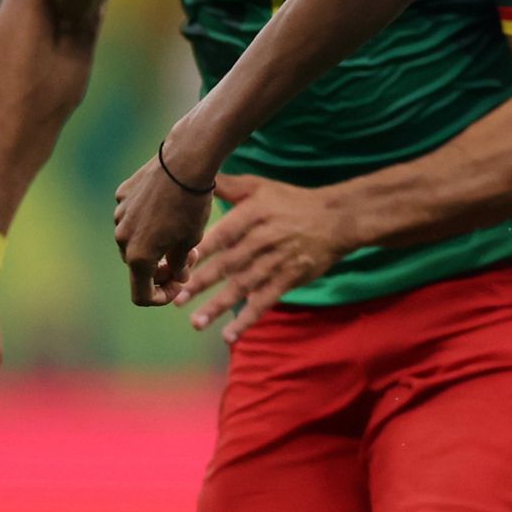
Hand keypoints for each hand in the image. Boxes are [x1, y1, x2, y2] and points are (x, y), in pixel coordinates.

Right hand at [112, 153, 213, 304]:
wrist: (184, 162)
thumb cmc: (193, 205)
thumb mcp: (192, 240)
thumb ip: (180, 264)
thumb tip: (177, 276)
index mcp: (139, 256)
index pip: (141, 294)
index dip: (161, 297)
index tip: (178, 285)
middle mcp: (122, 238)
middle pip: (139, 266)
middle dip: (162, 267)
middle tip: (188, 256)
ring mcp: (119, 215)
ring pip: (134, 240)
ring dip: (154, 244)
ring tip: (182, 230)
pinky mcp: (122, 195)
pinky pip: (132, 216)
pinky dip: (147, 220)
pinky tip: (167, 206)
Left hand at [181, 175, 349, 340]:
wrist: (336, 219)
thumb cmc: (291, 201)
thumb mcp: (260, 186)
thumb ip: (228, 186)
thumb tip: (194, 175)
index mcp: (255, 214)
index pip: (223, 233)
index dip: (200, 249)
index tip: (176, 262)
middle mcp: (265, 239)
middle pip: (229, 264)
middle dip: (201, 283)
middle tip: (176, 300)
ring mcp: (278, 261)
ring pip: (244, 287)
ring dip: (219, 306)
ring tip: (196, 323)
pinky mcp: (289, 279)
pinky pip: (265, 302)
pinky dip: (248, 319)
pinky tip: (229, 335)